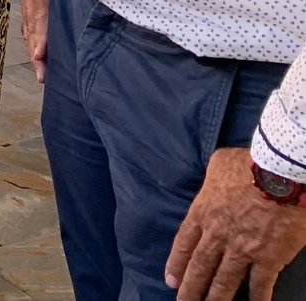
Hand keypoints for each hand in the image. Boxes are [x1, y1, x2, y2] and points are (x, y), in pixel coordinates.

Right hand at [20, 0, 56, 82]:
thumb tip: (105, 10)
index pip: (40, 13)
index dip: (40, 34)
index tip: (40, 53)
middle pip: (32, 25)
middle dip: (36, 51)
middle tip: (42, 73)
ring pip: (29, 29)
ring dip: (35, 51)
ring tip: (42, 74)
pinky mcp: (30, 5)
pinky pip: (29, 28)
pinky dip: (34, 44)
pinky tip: (40, 60)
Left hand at [168, 148, 305, 300]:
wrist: (279, 175)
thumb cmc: (249, 163)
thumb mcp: (218, 164)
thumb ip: (212, 179)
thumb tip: (214, 179)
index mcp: (203, 212)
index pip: (184, 243)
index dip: (177, 263)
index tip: (170, 279)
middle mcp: (218, 235)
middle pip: (200, 267)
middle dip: (190, 288)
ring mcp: (242, 249)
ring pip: (224, 280)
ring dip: (215, 298)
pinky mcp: (269, 258)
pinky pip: (261, 283)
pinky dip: (258, 298)